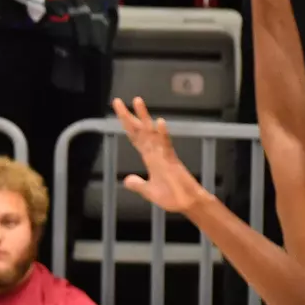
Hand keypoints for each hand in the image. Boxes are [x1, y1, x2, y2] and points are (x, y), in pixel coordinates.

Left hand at [115, 96, 206, 214]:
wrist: (187, 204)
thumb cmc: (172, 197)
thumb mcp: (149, 191)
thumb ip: (138, 184)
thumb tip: (126, 180)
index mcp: (150, 158)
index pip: (135, 137)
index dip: (126, 125)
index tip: (119, 112)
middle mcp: (155, 152)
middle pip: (140, 130)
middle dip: (128, 116)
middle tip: (117, 102)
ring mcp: (163, 155)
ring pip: (151, 132)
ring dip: (144, 117)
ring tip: (137, 101)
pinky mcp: (172, 161)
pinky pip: (166, 145)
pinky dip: (162, 134)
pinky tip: (159, 123)